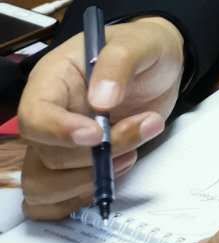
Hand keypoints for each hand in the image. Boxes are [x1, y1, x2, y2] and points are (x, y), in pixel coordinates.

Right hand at [18, 15, 185, 219]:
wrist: (160, 66)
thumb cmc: (143, 49)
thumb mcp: (139, 42)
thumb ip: (119, 63)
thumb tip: (102, 100)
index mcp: (53, 80)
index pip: (34, 116)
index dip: (59, 132)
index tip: (98, 134)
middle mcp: (49, 115)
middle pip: (47, 156)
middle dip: (96, 154)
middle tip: (142, 127)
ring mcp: (58, 144)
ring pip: (45, 185)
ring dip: (90, 180)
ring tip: (131, 152)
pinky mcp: (73, 166)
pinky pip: (55, 200)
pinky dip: (82, 197)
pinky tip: (117, 170)